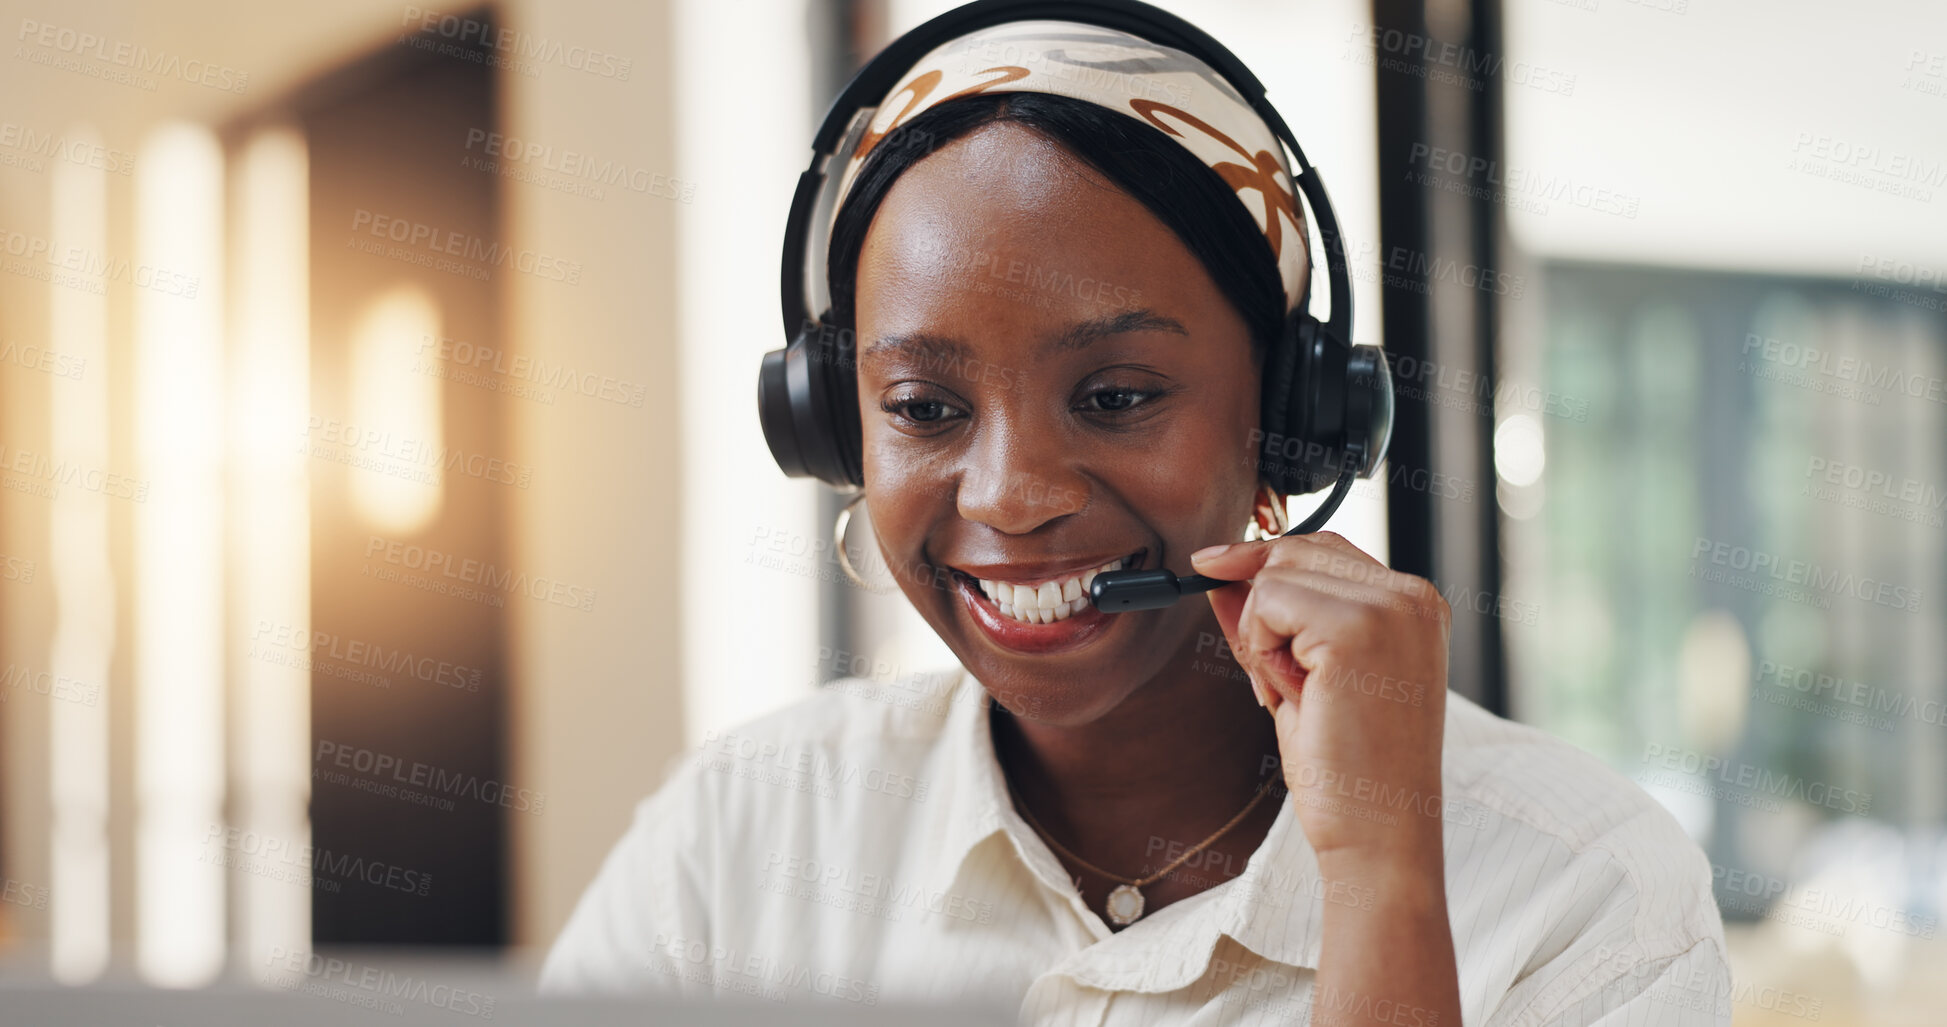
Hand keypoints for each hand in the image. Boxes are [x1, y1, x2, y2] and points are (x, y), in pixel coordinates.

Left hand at [1190, 532, 1450, 864]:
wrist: (1378, 834)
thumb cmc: (1348, 770)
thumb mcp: (1303, 676)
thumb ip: (1269, 620)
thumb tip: (1219, 575)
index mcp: (1415, 604)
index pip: (1322, 547)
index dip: (1262, 559)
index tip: (1212, 566)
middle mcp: (1413, 595)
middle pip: (1294, 550)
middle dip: (1260, 609)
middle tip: (1276, 679)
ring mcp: (1391, 607)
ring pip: (1275, 575)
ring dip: (1261, 635)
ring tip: (1297, 693)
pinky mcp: (1359, 628)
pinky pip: (1267, 603)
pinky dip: (1260, 647)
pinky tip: (1293, 693)